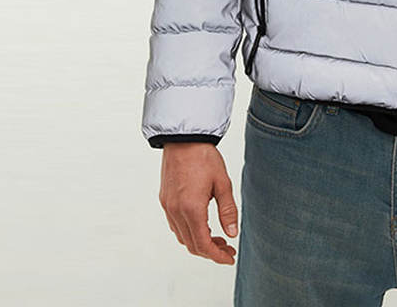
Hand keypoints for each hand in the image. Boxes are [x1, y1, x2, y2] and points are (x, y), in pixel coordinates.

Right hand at [158, 143, 238, 264]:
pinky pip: (175, 225)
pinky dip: (189, 231)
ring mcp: (168, 207)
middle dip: (211, 251)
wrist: (184, 138)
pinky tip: (202, 225)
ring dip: (199, 242)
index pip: (203, 245)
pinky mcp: (165, 200)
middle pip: (192, 245)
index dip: (217, 256)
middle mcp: (176, 211)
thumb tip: (232, 234)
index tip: (230, 257)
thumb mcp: (223, 182)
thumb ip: (228, 210)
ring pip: (182, 237)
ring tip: (217, 237)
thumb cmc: (204, 157)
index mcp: (192, 209)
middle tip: (227, 248)